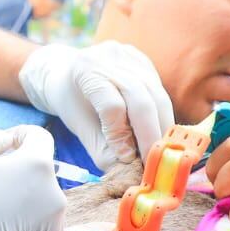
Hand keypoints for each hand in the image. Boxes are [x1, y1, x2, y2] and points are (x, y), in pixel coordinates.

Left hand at [18, 42, 173, 169]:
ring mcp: (130, 56)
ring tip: (161, 152)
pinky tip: (158, 132)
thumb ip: (104, 151)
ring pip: (157, 95)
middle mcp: (110, 57)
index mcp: (87, 70)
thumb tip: (130, 174)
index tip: (128, 159)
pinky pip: (160, 91)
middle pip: (141, 99)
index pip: (113, 106)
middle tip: (155, 163)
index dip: (123, 135)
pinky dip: (162, 115)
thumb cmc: (73, 103)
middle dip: (151, 136)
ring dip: (162, 128)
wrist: (67, 72)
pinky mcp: (144, 61)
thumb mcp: (81, 128)